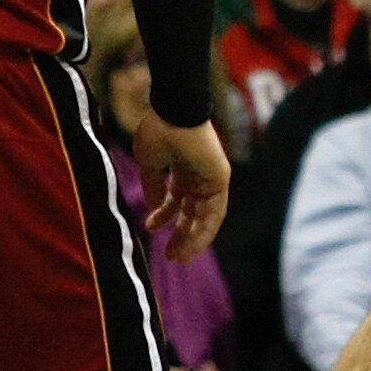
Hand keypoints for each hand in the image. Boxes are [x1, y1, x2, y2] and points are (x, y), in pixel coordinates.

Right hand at [134, 114, 230, 263]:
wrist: (175, 112)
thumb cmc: (159, 132)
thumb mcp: (150, 164)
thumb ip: (153, 186)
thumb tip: (152, 208)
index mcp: (181, 169)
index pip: (175, 199)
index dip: (164, 216)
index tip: (150, 228)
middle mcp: (197, 175)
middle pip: (191, 211)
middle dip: (181, 234)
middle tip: (170, 256)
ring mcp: (211, 178)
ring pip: (205, 217)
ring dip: (193, 239)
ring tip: (179, 258)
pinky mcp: (220, 179)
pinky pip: (215, 212)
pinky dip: (205, 230)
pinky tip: (191, 245)